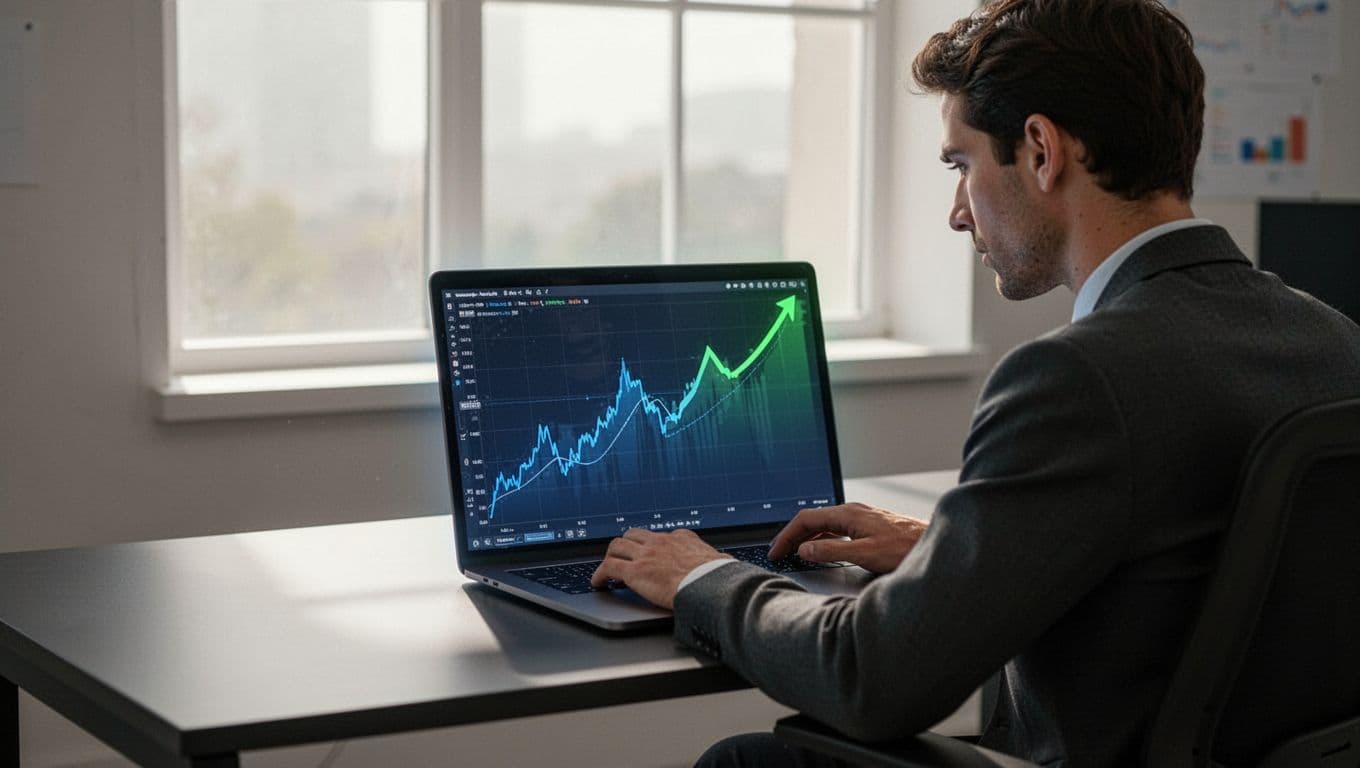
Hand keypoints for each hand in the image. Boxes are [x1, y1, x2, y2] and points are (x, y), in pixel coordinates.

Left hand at [591, 528, 732, 609]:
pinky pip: (608, 567)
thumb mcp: (723, 563)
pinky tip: (598, 582)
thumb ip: (720, 561)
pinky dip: (600, 574)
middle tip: (623, 555)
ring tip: (608, 567)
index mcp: (683, 539)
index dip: (653, 545)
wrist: (711, 585)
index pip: (663, 536)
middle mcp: (662, 542)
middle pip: (635, 534)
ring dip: (611, 555)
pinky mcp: (634, 571)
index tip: (651, 552)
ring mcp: (646, 555)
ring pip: (617, 545)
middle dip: (627, 544)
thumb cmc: (720, 578)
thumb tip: (727, 565)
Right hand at [768, 503, 927, 573]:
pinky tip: (824, 550)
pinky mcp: (870, 527)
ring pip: (826, 524)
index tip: (776, 551)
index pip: (806, 520)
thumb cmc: (906, 548)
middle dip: (793, 536)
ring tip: (796, 553)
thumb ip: (832, 551)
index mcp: (848, 514)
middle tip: (780, 553)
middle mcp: (854, 512)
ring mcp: (862, 518)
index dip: (787, 536)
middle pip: (813, 520)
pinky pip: (838, 529)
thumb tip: (805, 549)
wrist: (934, 545)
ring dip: (807, 538)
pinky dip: (823, 539)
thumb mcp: (865, 554)